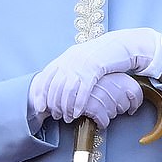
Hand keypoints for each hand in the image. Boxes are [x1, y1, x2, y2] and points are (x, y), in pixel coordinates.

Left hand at [30, 28, 161, 120]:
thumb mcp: (82, 58)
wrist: (121, 44)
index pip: (45, 76)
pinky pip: (83, 90)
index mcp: (66, 57)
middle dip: (54, 104)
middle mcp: (71, 59)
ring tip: (68, 117)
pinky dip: (79, 103)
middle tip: (56, 115)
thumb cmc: (102, 54)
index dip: (40, 94)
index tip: (40, 107)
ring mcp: (82, 64)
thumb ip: (70, 68)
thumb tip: (58, 85)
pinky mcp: (95, 69)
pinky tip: (79, 112)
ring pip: (67, 90)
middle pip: (55, 86)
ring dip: (66, 107)